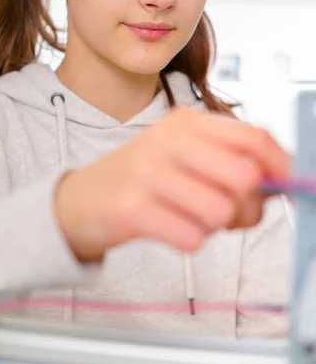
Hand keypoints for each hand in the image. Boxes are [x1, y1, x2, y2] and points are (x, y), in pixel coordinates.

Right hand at [54, 107, 288, 261]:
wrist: (79, 201)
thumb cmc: (139, 179)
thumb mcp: (180, 156)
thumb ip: (228, 162)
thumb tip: (281, 181)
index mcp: (184, 123)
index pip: (253, 137)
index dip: (280, 165)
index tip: (284, 186)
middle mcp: (166, 141)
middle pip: (244, 177)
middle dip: (246, 206)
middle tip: (227, 211)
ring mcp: (146, 173)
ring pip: (220, 212)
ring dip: (212, 226)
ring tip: (188, 216)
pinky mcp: (131, 208)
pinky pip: (191, 237)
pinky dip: (188, 240)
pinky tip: (168, 228)